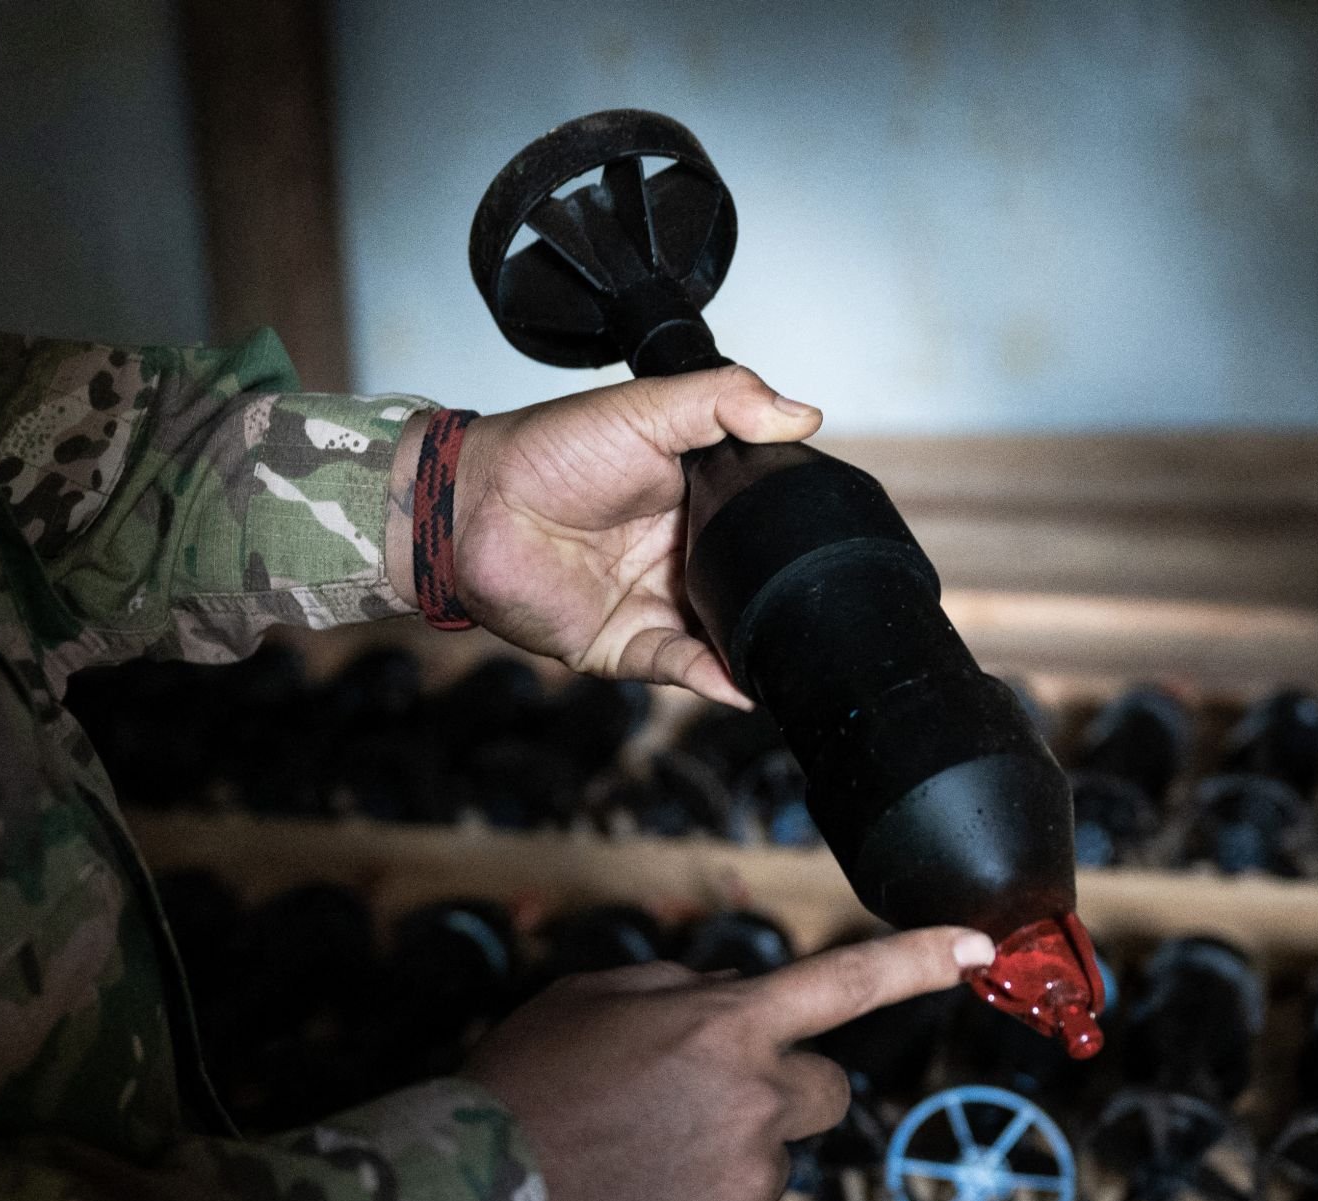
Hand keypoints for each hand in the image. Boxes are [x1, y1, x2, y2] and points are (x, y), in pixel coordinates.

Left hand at [382, 370, 821, 708]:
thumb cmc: (549, 450)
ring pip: (723, 636)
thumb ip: (727, 401)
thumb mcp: (648, 408)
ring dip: (755, 648)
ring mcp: (657, 605)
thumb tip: (805, 414)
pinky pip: (679, 667)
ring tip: (797, 655)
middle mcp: (683, 557)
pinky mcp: (625, 646)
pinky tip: (741, 683)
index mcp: (698, 500)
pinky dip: (711, 678)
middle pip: (750, 585)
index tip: (844, 538)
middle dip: (785, 600)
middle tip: (830, 607)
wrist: (474, 505)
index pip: (764, 521)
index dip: (798, 530)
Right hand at [465, 924, 991, 1200]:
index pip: (846, 982)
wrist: (472, 1196)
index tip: (982, 944)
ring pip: (782, 1163)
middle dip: (780, 1092)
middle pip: (828, 1090)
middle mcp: (753, 1098)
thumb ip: (681, 991)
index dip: (921, 957)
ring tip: (645, 1166)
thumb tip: (734, 1003)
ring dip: (735, 1160)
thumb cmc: (524, 1083)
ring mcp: (748, 1180)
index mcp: (723, 1024)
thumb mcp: (592, 998)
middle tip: (697, 1108)